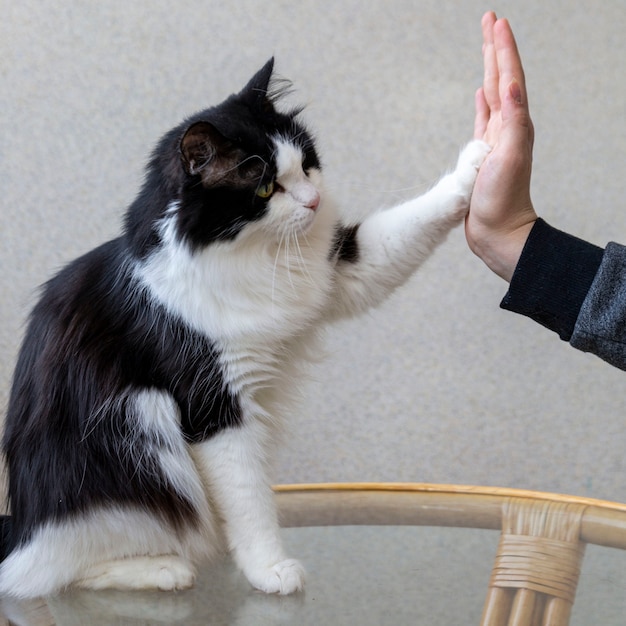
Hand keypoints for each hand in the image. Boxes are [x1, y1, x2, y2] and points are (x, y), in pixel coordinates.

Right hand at [465, 12, 537, 280]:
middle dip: (495, 49)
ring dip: (488, 70)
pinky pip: (482, 121)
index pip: (508, 78)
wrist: (497, 231)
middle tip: (489, 21)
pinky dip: (481, 104)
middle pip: (500, 79)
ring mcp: (493, 141)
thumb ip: (512, 121)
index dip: (502, 49)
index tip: (495, 23)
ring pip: (490, 95)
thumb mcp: (510, 157)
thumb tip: (508, 85)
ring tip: (485, 48)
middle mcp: (506, 128)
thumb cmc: (502, 201)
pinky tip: (479, 95)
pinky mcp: (481, 155)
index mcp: (514, 125)